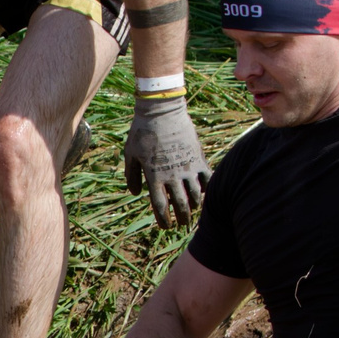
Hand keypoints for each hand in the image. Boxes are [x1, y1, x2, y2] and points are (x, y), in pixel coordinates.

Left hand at [124, 96, 210, 228]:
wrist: (162, 111)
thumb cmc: (142, 132)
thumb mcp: (130, 155)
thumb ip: (132, 176)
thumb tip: (135, 194)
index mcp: (154, 176)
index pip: (160, 206)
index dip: (164, 220)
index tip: (166, 226)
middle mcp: (172, 175)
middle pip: (180, 204)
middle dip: (182, 217)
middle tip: (183, 224)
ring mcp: (187, 166)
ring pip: (196, 194)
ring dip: (196, 205)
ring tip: (194, 210)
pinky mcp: (198, 157)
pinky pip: (207, 177)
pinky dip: (208, 187)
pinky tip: (206, 192)